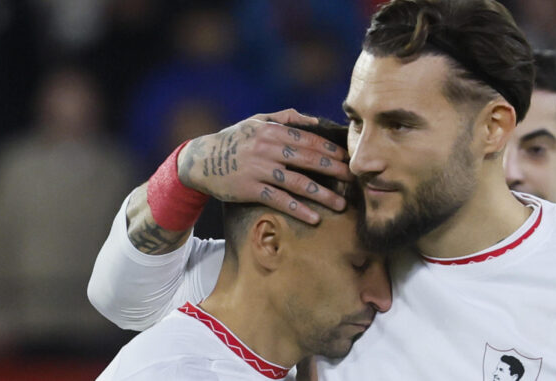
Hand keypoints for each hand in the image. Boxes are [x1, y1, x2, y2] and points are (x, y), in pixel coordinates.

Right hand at [177, 109, 352, 223]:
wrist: (200, 160)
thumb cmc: (234, 139)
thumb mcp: (256, 121)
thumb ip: (286, 117)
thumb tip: (315, 121)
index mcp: (273, 131)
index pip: (310, 140)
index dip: (332, 150)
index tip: (349, 158)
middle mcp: (268, 149)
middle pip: (309, 160)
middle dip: (335, 170)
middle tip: (355, 179)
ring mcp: (260, 170)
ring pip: (298, 183)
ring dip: (323, 194)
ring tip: (341, 204)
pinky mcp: (250, 189)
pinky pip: (279, 200)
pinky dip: (298, 209)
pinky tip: (314, 218)